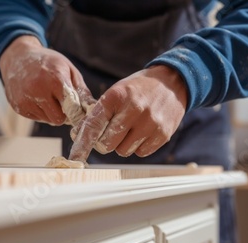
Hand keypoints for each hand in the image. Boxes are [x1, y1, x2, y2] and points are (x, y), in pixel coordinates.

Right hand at [0, 36, 94, 125]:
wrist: (18, 58)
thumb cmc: (48, 62)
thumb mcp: (68, 68)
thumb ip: (81, 90)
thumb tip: (93, 108)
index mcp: (55, 79)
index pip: (71, 107)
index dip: (76, 111)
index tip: (78, 110)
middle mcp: (38, 90)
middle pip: (59, 119)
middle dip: (63, 113)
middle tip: (62, 102)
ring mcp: (26, 100)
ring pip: (48, 120)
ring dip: (52, 113)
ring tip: (48, 97)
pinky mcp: (19, 107)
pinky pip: (37, 118)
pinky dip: (41, 112)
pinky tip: (38, 99)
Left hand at [70, 65, 187, 159]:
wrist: (172, 82)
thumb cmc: (138, 89)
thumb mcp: (117, 91)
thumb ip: (99, 112)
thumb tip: (79, 135)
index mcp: (117, 96)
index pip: (94, 125)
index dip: (82, 143)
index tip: (75, 156)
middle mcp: (134, 109)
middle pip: (107, 143)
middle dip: (104, 142)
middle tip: (109, 134)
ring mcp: (150, 122)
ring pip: (123, 151)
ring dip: (122, 144)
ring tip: (130, 129)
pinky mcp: (163, 134)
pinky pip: (140, 153)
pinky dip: (138, 146)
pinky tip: (142, 132)